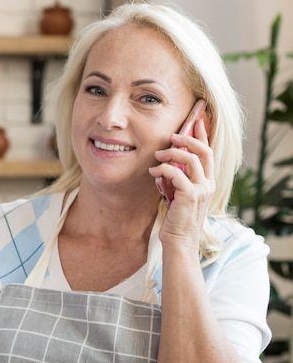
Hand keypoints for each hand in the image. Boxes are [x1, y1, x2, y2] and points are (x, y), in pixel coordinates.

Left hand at [149, 118, 214, 248]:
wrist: (179, 241)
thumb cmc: (177, 221)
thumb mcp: (179, 197)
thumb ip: (179, 181)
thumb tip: (166, 165)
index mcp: (208, 183)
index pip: (209, 153)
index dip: (204, 135)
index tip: (197, 120)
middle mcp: (208, 184)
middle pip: (204, 151)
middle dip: (188, 139)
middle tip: (172, 136)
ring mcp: (201, 189)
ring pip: (190, 159)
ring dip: (172, 153)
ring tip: (157, 155)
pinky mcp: (190, 195)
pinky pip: (177, 173)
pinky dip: (163, 169)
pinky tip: (153, 171)